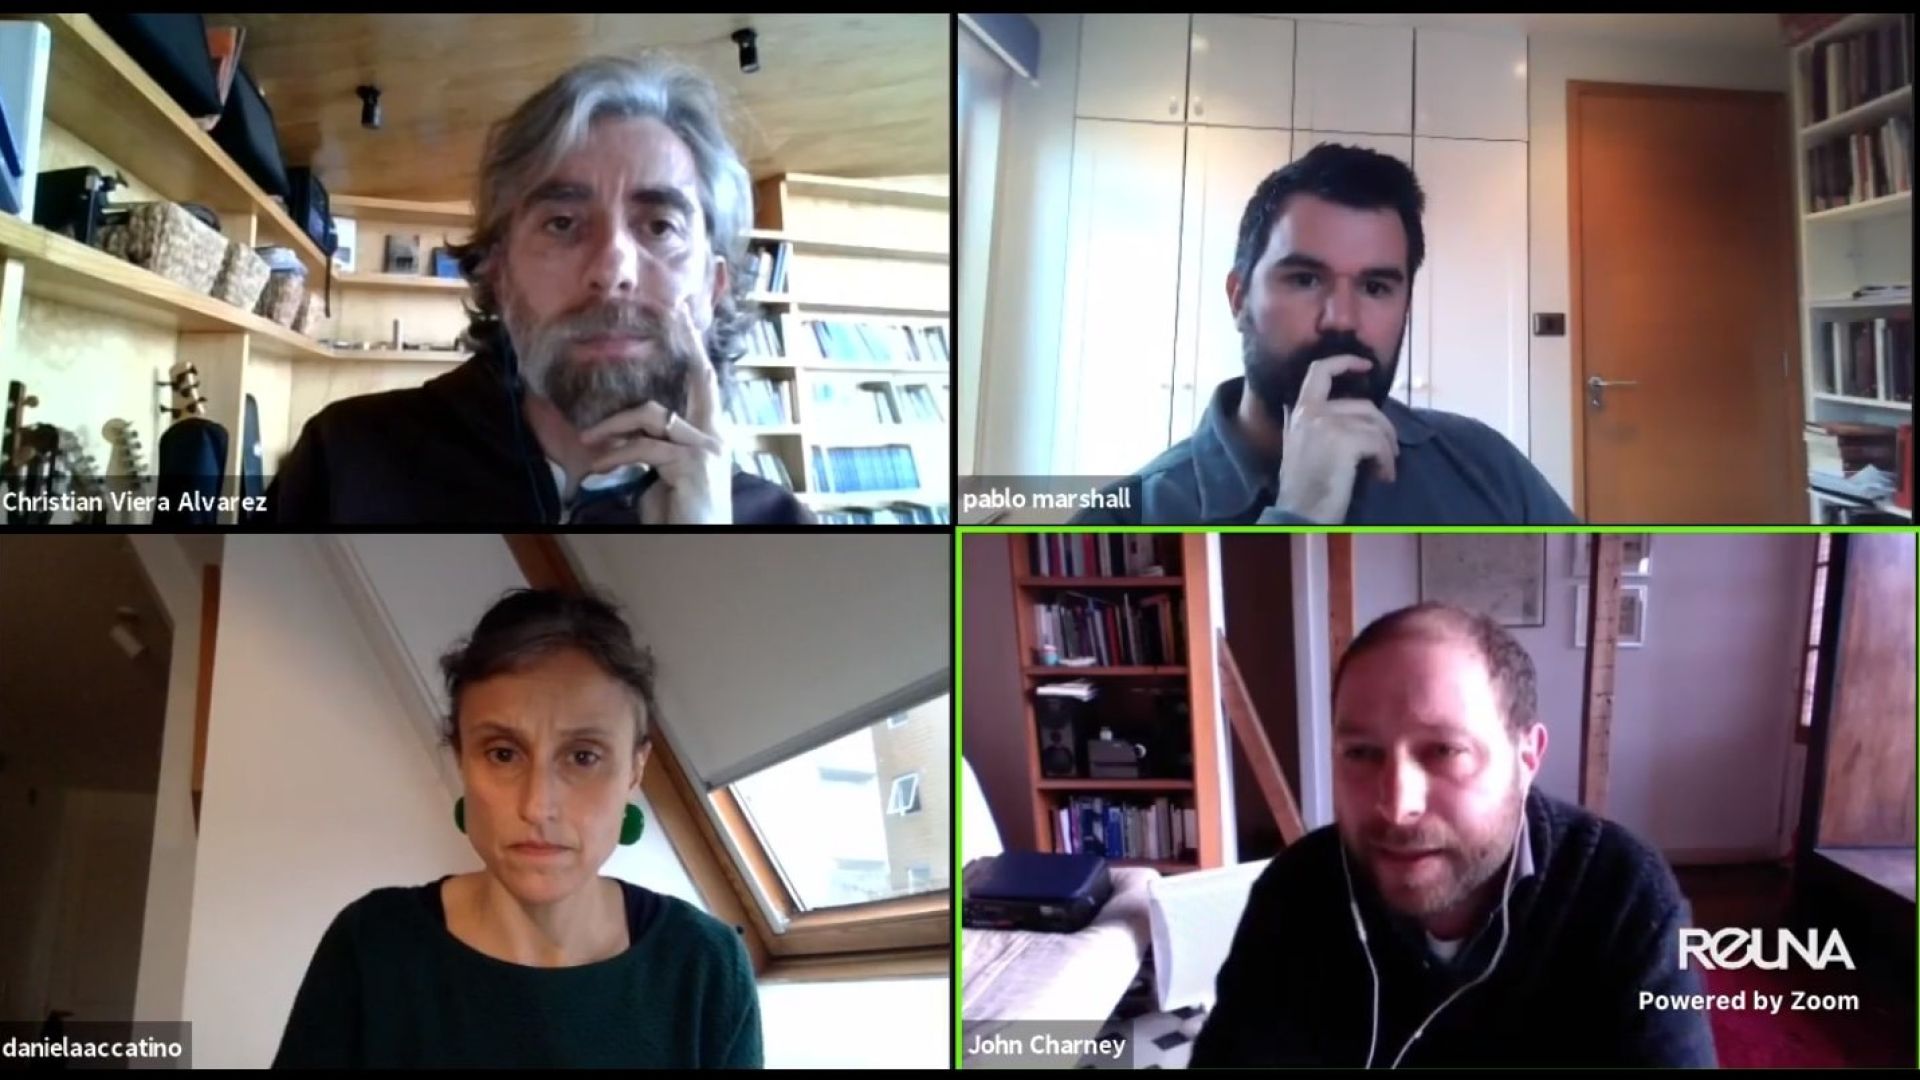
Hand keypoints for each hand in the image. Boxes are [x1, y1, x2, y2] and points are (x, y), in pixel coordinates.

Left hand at [576, 299, 731, 523]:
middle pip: (699, 377)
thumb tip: (628, 437)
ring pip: (651, 415)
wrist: (699, 542)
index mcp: (710, 433)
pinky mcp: (691, 463)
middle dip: (686, 340)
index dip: (694, 346)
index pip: (703, 381)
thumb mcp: (664, 474)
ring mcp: (707, 447)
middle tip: (673, 311)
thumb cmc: (682, 513)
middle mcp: (715, 434)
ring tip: (588, 441)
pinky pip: (643, 447)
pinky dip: (615, 456)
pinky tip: (597, 467)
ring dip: (613, 425)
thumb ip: (654, 448)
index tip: (684, 314)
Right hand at [1272, 355, 1398, 522]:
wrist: (1299, 515)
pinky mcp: (1344, 440)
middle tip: (1389, 450)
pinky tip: (1382, 477)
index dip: (1345, 361)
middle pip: (1363, 404)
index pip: (1319, 370)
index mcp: (1299, 411)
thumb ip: (1311, 423)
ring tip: (1382, 470)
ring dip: (1386, 448)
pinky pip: (1379, 443)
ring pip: (1375, 424)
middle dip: (1383, 426)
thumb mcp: (1299, 446)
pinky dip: (1387, 462)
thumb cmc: (1304, 488)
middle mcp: (1310, 412)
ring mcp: (1327, 424)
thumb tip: (1342, 408)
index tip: (1365, 365)